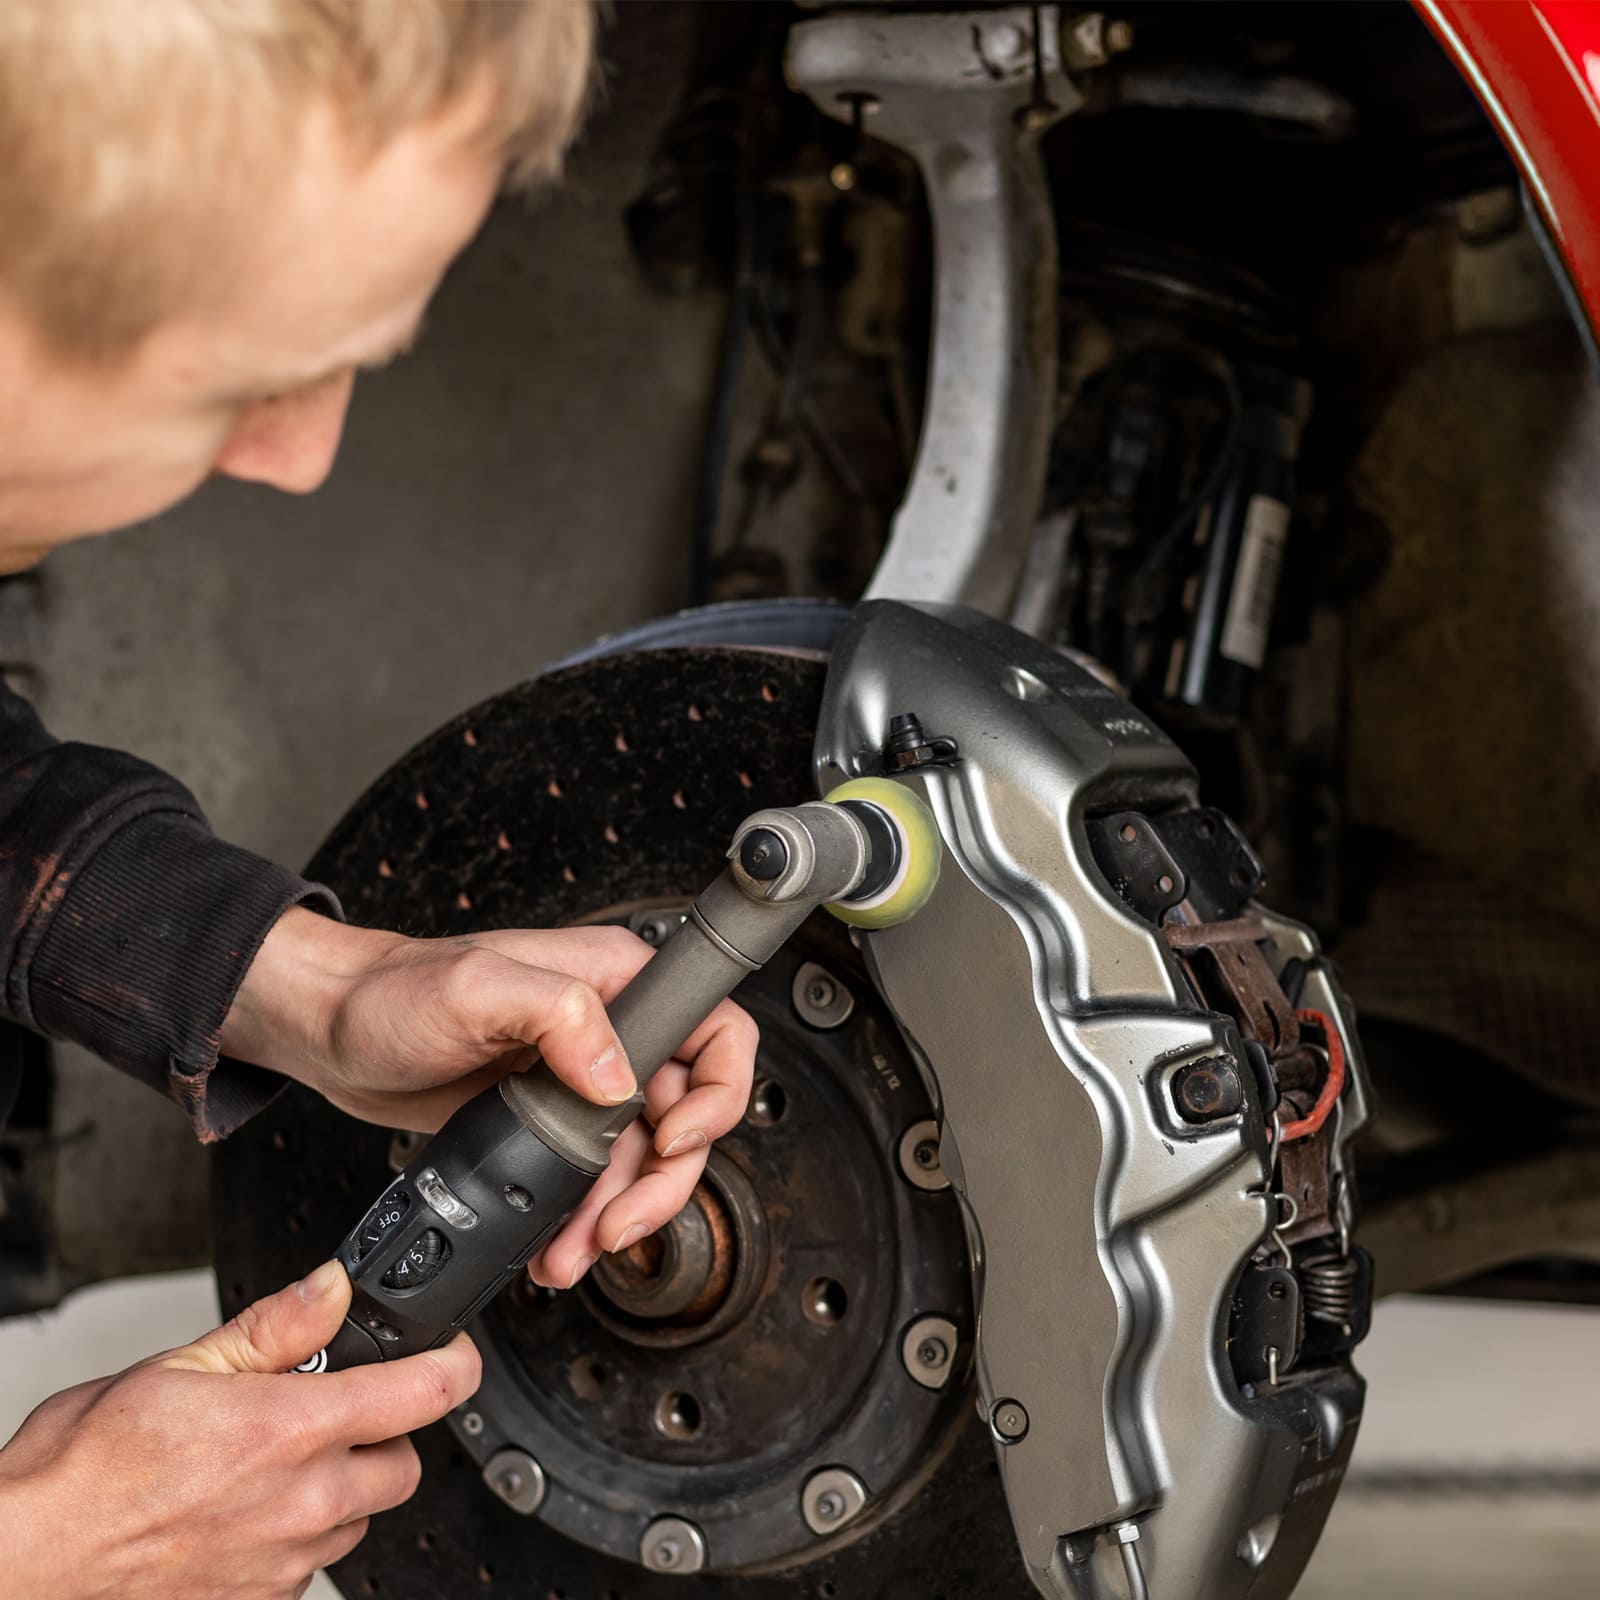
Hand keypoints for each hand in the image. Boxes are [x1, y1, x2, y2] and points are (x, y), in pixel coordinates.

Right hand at [0, 1262, 478, 1599]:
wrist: (27, 1562)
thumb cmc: (85, 1468)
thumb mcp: (181, 1364)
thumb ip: (276, 1325)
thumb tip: (333, 1286)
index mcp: (288, 1430)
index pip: (424, 1394)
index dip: (453, 1364)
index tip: (453, 1353)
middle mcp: (300, 1502)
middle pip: (404, 1465)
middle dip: (384, 1433)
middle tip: (334, 1410)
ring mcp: (283, 1561)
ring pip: (359, 1517)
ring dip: (338, 1488)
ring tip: (271, 1463)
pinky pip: (312, 1563)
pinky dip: (296, 1535)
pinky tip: (246, 1510)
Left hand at [222, 910, 759, 1287]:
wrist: (331, 1032)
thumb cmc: (393, 990)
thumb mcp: (478, 986)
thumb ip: (560, 1015)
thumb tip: (616, 1077)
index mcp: (615, 980)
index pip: (714, 1032)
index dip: (716, 1094)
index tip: (675, 1140)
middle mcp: (611, 1028)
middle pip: (687, 1112)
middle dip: (661, 1182)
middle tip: (619, 1225)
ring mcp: (582, 1079)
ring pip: (641, 1159)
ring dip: (620, 1214)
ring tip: (578, 1251)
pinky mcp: (550, 1121)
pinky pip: (593, 1178)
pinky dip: (584, 1219)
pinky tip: (558, 1243)